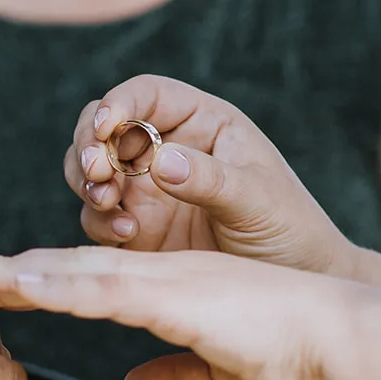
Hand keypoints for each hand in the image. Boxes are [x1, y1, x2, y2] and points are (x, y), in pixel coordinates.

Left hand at [0, 245, 362, 379]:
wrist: (347, 337)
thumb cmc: (298, 353)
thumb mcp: (221, 375)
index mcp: (166, 290)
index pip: (82, 286)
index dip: (29, 286)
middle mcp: (158, 274)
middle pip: (63, 270)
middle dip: (0, 274)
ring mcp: (165, 280)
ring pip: (71, 272)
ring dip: (9, 273)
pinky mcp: (177, 296)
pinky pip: (105, 289)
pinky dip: (55, 285)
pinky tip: (15, 284)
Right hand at [65, 76, 353, 272]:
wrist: (294, 283)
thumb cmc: (290, 228)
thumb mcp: (258, 199)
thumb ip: (211, 179)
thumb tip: (159, 160)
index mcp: (201, 122)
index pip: (148, 95)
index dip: (120, 102)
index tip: (107, 125)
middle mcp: (165, 149)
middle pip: (104, 127)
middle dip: (90, 143)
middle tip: (98, 171)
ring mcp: (146, 191)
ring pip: (91, 171)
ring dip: (86, 181)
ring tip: (107, 201)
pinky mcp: (136, 230)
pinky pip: (98, 218)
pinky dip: (99, 222)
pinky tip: (127, 234)